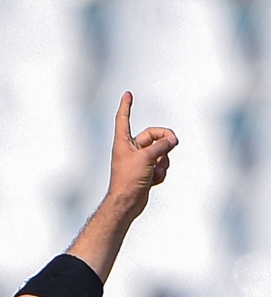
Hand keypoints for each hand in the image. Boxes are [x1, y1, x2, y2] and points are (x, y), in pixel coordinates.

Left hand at [106, 91, 177, 217]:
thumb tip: (173, 140)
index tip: (127, 94)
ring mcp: (139, 161)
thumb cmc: (129, 179)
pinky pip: (160, 166)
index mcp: (123, 142)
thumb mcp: (147, 158)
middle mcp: (130, 149)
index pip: (124, 119)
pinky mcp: (145, 172)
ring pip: (161, 152)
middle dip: (165, 142)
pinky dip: (160, 173)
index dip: (126, 106)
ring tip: (155, 171)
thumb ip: (162, 145)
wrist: (127, 202)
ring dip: (163, 161)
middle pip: (154, 136)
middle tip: (173, 145)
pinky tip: (152, 181)